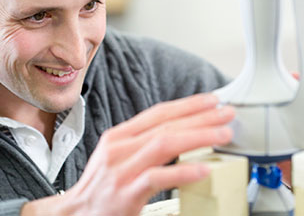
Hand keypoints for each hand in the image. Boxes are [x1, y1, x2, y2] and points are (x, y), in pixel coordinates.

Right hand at [21, 94, 233, 215]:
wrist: (76, 214)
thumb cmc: (102, 186)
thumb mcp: (119, 156)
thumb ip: (145, 143)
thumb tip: (182, 131)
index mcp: (120, 136)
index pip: (158, 113)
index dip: (188, 104)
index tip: (212, 99)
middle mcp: (119, 148)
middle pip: (166, 125)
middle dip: (201, 117)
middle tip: (227, 113)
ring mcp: (122, 170)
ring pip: (165, 145)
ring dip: (198, 136)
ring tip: (223, 134)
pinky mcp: (126, 194)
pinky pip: (158, 178)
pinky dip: (183, 173)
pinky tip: (204, 169)